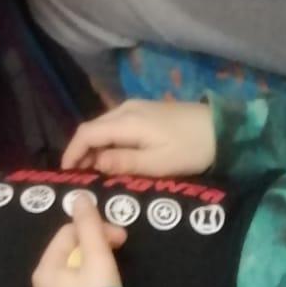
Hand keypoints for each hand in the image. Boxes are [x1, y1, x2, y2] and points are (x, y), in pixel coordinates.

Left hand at [31, 192, 127, 286]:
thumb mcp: (97, 257)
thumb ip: (88, 225)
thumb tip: (77, 196)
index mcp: (45, 269)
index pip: (68, 233)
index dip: (97, 229)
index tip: (122, 239)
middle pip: (68, 255)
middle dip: (95, 248)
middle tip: (120, 254)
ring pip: (70, 278)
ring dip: (92, 269)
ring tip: (113, 276)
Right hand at [61, 98, 216, 178]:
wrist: (220, 128)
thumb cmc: (190, 149)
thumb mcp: (158, 164)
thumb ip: (124, 163)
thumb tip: (96, 163)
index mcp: (127, 121)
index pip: (87, 133)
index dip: (72, 152)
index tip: (65, 175)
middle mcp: (126, 109)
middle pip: (93, 127)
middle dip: (81, 151)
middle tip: (78, 179)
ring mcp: (136, 107)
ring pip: (104, 126)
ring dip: (94, 146)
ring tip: (92, 172)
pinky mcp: (145, 111)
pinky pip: (116, 125)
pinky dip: (107, 140)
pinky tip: (111, 157)